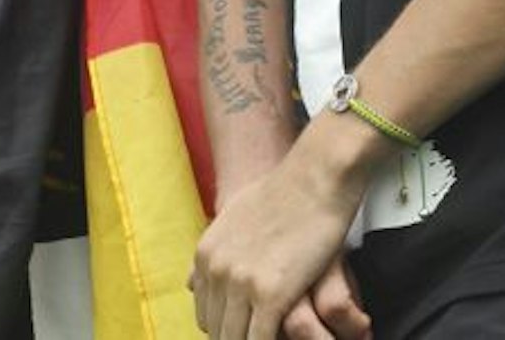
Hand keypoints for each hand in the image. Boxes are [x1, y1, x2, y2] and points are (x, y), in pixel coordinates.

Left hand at [191, 128, 374, 339]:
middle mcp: (216, 271)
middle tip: (255, 334)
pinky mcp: (270, 296)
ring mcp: (240, 284)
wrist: (314, 179)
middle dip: (236, 338)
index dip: (226, 329)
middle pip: (217, 331)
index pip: (205, 315)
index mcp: (205, 256)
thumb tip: (190, 281)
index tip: (243, 331)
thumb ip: (213, 253)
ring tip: (271, 338)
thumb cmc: (283, 194)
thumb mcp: (232, 217)